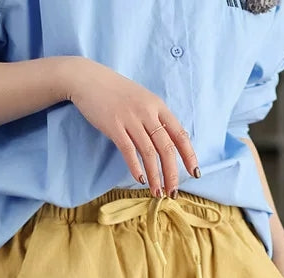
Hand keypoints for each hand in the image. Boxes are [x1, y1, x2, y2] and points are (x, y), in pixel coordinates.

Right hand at [67, 58, 199, 195]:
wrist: (89, 79)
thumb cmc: (116, 92)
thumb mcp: (143, 100)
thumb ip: (156, 119)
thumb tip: (169, 143)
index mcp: (158, 106)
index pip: (180, 134)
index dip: (189, 155)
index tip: (194, 173)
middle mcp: (147, 112)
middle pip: (166, 148)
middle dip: (172, 174)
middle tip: (173, 192)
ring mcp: (131, 119)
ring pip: (149, 153)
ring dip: (155, 176)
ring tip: (157, 193)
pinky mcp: (114, 126)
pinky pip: (129, 150)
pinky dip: (136, 167)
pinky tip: (140, 180)